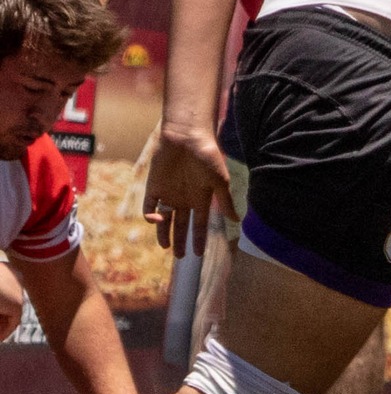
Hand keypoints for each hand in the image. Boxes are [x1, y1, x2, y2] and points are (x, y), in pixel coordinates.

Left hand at [144, 125, 234, 255]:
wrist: (186, 137)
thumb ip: (225, 202)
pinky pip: (149, 206)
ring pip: (164, 219)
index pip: (199, 224)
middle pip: (181, 225)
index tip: (198, 255)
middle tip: (180, 256)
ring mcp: (168, 193)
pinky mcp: (153, 186)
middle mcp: (184, 198)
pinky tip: (157, 220)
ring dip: (164, 233)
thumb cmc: (207, 156)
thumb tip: (237, 221)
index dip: (199, 239)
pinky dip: (151, 216)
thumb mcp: (220, 181)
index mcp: (200, 198)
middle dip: (181, 241)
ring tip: (165, 246)